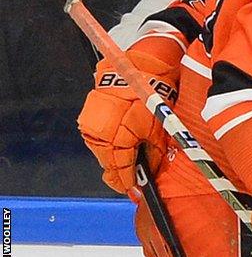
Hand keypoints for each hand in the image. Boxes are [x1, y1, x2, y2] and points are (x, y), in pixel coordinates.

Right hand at [77, 50, 176, 193]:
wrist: (143, 64)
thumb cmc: (155, 95)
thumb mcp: (158, 128)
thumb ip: (152, 154)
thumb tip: (150, 172)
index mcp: (115, 140)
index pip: (119, 170)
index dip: (128, 183)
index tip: (135, 191)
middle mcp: (97, 133)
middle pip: (107, 162)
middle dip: (120, 170)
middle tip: (132, 177)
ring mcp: (90, 122)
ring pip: (101, 149)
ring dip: (114, 155)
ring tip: (128, 158)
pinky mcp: (89, 111)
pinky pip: (98, 134)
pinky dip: (108, 139)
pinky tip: (120, 140)